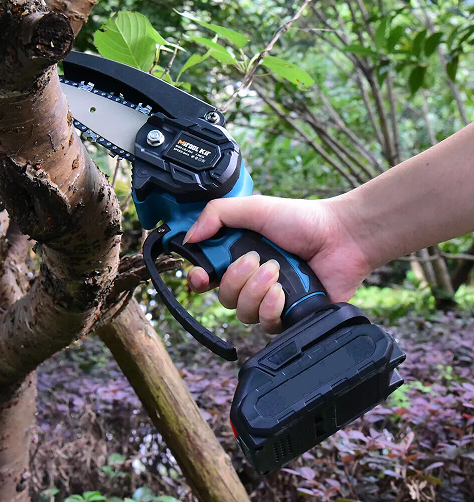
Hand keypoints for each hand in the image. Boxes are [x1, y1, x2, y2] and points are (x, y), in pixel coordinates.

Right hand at [184, 195, 372, 333]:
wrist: (342, 237)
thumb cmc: (302, 220)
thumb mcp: (255, 208)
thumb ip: (217, 214)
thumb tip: (189, 238)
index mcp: (239, 255)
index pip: (208, 276)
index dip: (198, 280)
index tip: (201, 276)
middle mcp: (252, 280)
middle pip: (223, 297)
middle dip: (235, 279)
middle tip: (256, 260)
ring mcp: (269, 300)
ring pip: (242, 312)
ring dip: (256, 290)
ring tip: (277, 271)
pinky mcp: (288, 316)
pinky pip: (265, 323)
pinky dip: (271, 307)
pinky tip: (283, 292)